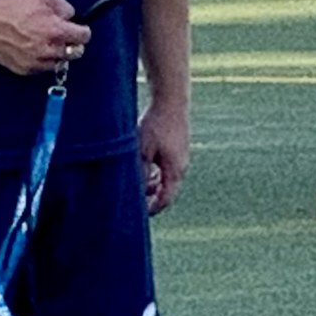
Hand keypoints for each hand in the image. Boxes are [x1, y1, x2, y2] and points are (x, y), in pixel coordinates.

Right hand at [0, 0, 89, 77]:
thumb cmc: (16, 5)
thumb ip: (64, 7)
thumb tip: (71, 17)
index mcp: (56, 31)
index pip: (83, 37)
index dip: (83, 32)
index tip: (80, 30)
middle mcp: (48, 49)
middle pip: (75, 53)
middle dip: (73, 44)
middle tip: (65, 37)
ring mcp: (36, 61)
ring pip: (59, 63)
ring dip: (58, 54)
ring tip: (48, 43)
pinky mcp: (25, 69)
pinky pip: (42, 68)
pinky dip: (43, 61)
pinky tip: (35, 49)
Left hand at [138, 98, 190, 215]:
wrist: (171, 100)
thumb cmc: (156, 124)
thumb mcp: (141, 151)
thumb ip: (139, 174)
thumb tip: (134, 193)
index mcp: (175, 171)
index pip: (165, 200)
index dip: (151, 210)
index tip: (137, 215)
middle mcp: (181, 167)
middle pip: (167, 192)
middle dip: (150, 199)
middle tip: (133, 203)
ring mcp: (182, 158)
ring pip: (167, 180)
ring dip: (152, 186)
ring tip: (136, 185)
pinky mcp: (179, 149)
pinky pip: (168, 169)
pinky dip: (156, 174)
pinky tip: (144, 168)